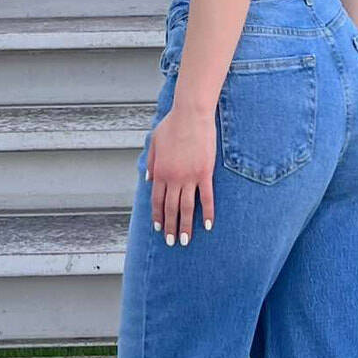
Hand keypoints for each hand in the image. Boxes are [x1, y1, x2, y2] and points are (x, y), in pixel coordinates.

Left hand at [146, 102, 215, 243]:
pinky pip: (206, 197)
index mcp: (159, 171)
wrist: (190, 115)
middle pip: (171, 208)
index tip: (159, 229)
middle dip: (170, 227)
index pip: (157, 200)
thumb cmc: (172, 124)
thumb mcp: (155, 142)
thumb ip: (151, 162)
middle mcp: (173, 178)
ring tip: (185, 240)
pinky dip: (207, 212)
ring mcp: (190, 177)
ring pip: (187, 207)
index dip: (158, 216)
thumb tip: (149, 180)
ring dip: (185, 226)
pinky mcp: (205, 173)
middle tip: (171, 242)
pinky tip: (208, 225)